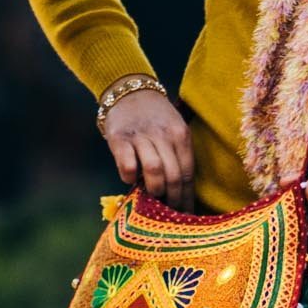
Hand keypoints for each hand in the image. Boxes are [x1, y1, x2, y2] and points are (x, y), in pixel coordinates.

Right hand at [102, 87, 194, 208]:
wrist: (129, 91)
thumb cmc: (155, 118)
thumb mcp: (173, 130)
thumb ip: (177, 156)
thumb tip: (179, 194)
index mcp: (181, 135)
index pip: (188, 173)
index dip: (187, 198)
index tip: (186, 216)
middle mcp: (163, 135)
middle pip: (174, 175)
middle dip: (173, 200)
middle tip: (169, 214)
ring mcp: (141, 136)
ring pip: (154, 171)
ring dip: (154, 189)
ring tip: (153, 197)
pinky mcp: (119, 138)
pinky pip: (128, 165)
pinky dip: (130, 177)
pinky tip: (131, 179)